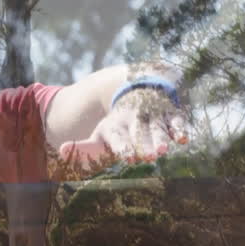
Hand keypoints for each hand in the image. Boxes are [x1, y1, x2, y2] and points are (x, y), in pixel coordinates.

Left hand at [59, 91, 187, 165]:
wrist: (139, 88)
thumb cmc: (119, 123)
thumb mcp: (102, 134)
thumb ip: (86, 148)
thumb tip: (62, 150)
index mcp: (117, 126)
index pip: (119, 137)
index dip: (124, 146)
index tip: (127, 157)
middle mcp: (135, 120)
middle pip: (139, 133)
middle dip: (144, 143)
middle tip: (147, 156)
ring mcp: (154, 116)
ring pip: (157, 128)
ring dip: (160, 138)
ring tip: (163, 151)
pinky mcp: (170, 114)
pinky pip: (176, 121)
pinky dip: (179, 129)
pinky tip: (182, 139)